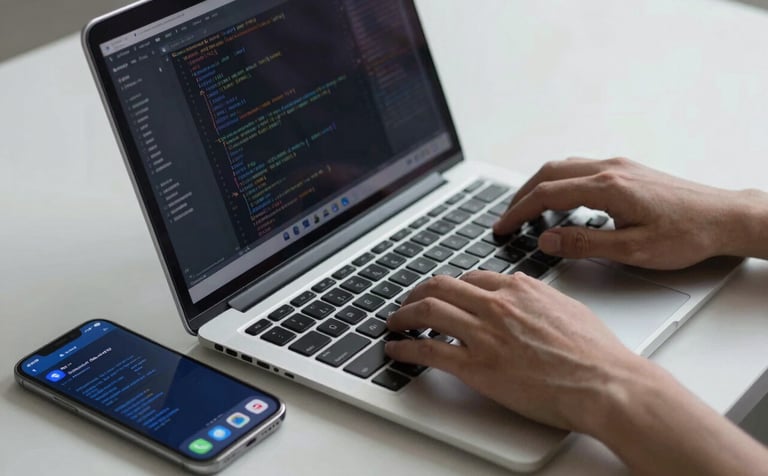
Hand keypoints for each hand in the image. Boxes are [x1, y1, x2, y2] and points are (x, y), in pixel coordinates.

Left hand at [385, 271, 643, 432]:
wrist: (605, 383)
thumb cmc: (595, 353)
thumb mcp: (567, 309)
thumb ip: (539, 299)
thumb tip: (526, 294)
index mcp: (519, 289)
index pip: (471, 278)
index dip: (451, 287)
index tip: (443, 294)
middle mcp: (497, 304)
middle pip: (441, 287)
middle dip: (418, 293)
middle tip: (408, 302)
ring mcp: (485, 334)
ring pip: (427, 312)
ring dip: (403, 316)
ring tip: (395, 323)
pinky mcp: (477, 366)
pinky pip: (429, 351)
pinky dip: (405, 348)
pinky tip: (397, 350)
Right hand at [493, 157, 767, 268]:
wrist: (725, 217)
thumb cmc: (687, 235)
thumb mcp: (634, 251)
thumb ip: (585, 244)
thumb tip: (547, 239)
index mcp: (608, 188)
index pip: (547, 195)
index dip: (518, 212)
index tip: (501, 228)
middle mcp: (610, 169)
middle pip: (549, 173)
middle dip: (521, 196)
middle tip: (505, 219)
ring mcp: (619, 166)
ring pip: (564, 167)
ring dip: (539, 186)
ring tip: (526, 210)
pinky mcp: (627, 170)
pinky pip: (580, 169)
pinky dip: (559, 182)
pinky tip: (560, 201)